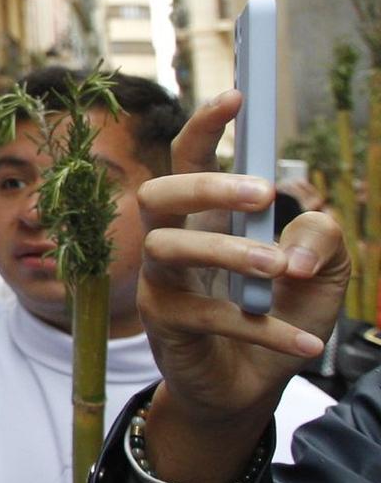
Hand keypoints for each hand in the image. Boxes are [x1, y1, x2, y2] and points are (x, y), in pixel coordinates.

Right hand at [137, 91, 349, 482]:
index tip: (238, 96)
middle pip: (158, 194)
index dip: (205, 126)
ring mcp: (160, 283)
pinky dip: (262, 329)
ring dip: (229, 252)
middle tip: (263, 194)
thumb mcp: (324, 269)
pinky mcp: (165, 327)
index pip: (189, 158)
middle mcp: (172, 240)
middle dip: (205, 186)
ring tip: (281, 268)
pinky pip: (205, 317)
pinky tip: (306, 343)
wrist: (255, 386)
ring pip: (169, 250)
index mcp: (206, 216)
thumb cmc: (280, 313)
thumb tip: (294, 249)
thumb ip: (323, 235)